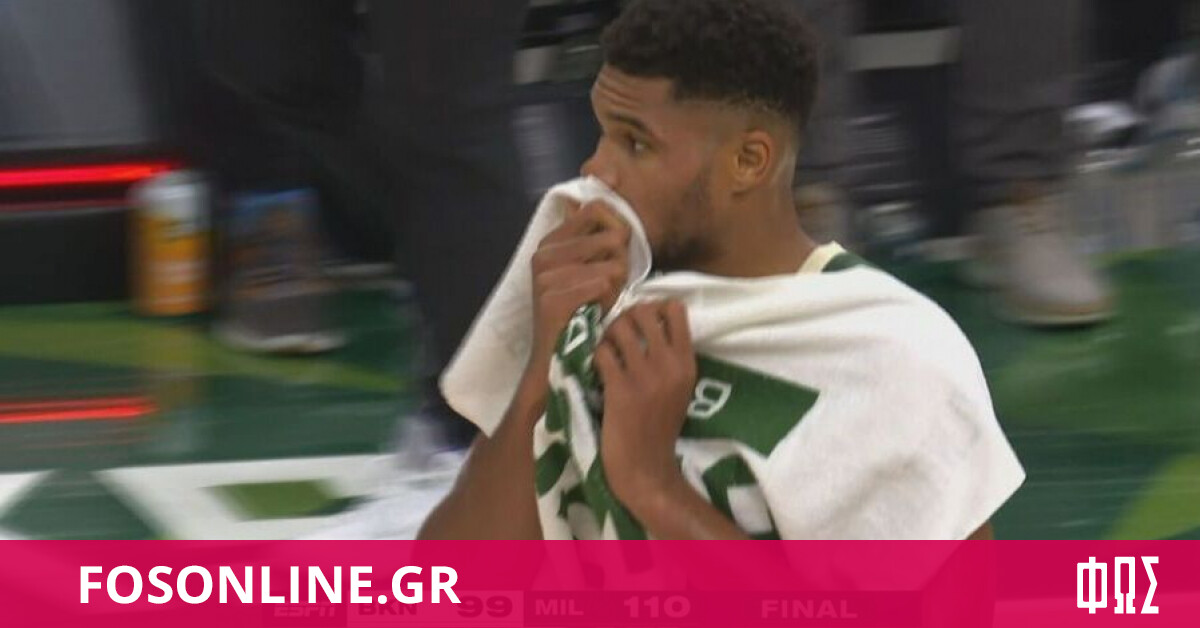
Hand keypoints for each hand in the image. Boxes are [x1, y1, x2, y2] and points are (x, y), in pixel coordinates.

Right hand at [527, 200, 630, 372]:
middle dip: (622, 265)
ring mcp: (545, 277)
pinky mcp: (552, 298)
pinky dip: (609, 303)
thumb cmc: (583, 312)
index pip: (597, 209)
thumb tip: (602, 180)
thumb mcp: (589, 268)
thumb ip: (595, 234)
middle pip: (613, 239)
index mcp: (551, 241)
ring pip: (613, 266)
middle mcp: (544, 254)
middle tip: (607, 288)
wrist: (559, 359)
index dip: (618, 229)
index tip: (616, 254)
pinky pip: (604, 286)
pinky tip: (595, 313)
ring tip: (600, 302)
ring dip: (617, 288)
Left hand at [594, 301, 697, 513]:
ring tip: (607, 348)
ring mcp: (644, 377)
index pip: (675, 310)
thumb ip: (672, 357)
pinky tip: (598, 368)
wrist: (646, 467)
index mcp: (687, 364)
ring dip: (607, 333)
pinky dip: (596, 354)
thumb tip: (653, 321)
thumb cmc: (660, 427)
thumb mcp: (679, 389)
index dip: (654, 307)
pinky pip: (602, 352)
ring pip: (619, 327)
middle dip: (625, 316)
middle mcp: (668, 365)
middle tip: (618, 332)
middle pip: (643, 311)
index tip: (642, 320)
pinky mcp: (619, 389)